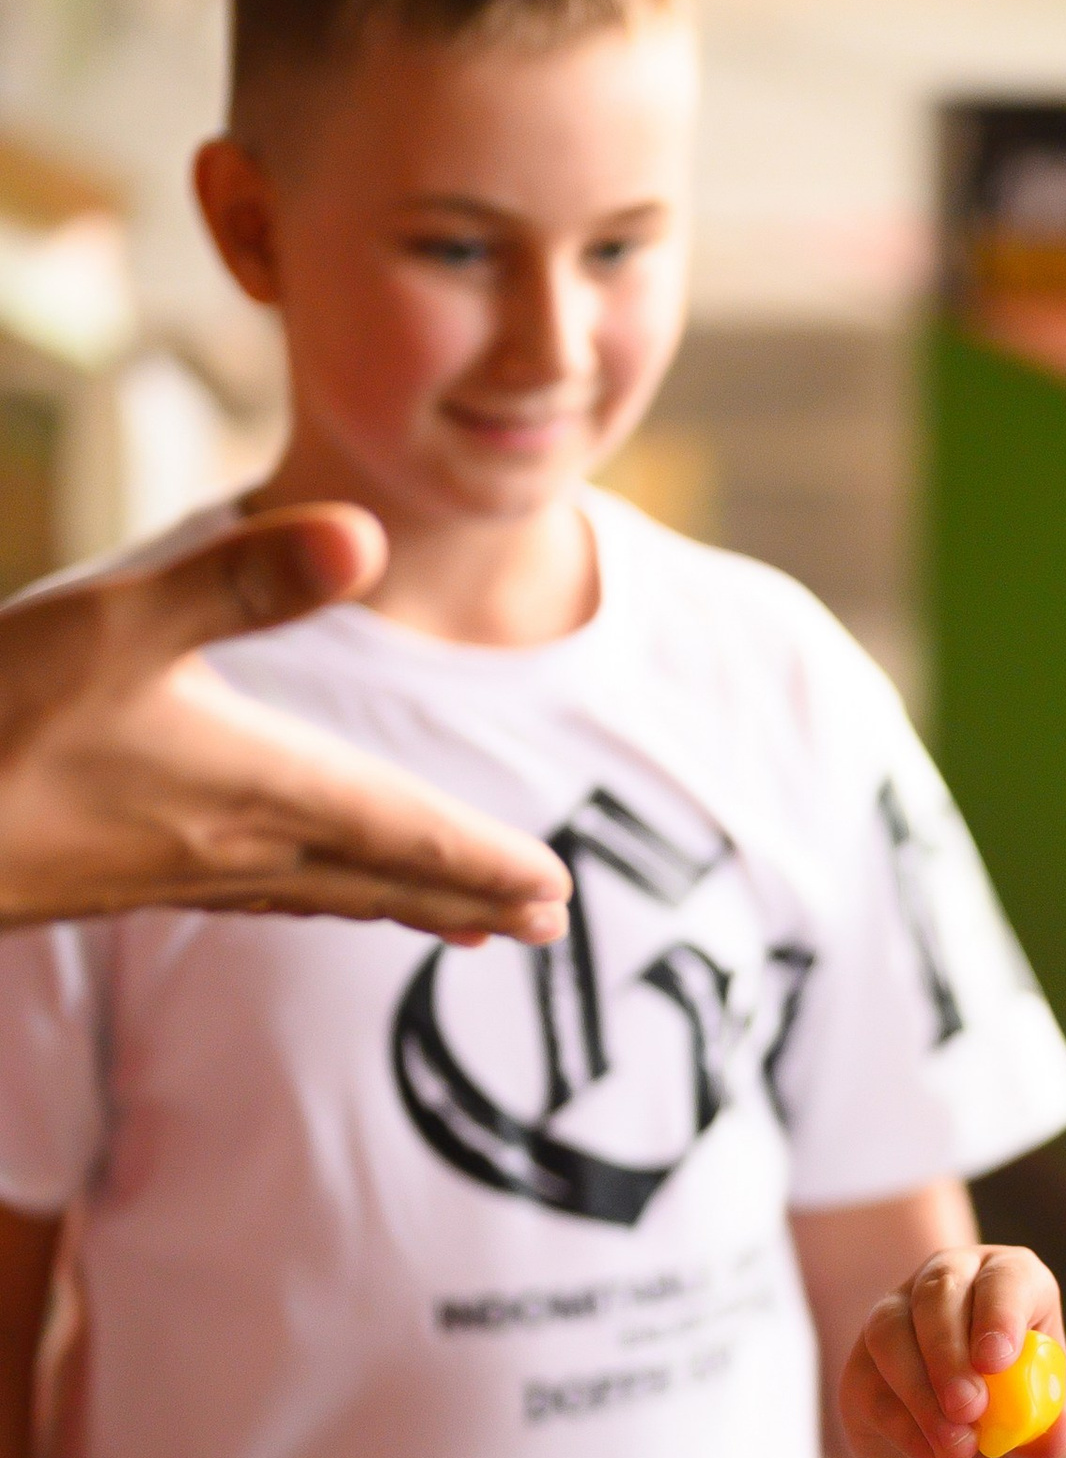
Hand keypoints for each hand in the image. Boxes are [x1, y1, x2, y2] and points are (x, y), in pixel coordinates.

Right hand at [0, 507, 572, 939]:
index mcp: (253, 788)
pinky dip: (306, 892)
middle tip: (549, 923)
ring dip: (394, 903)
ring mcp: (170, 869)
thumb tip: (366, 533)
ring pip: (316, 891)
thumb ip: (243, 579)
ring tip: (458, 924)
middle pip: (377, 877)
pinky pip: (249, 891)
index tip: (558, 893)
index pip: (402, 834)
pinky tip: (296, 884)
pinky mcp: (114, 876)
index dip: (484, 861)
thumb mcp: (115, 622)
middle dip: (465, 896)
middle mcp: (230, 844)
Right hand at [842, 1244, 1065, 1457]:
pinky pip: (870, 1383)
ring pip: (890, 1331)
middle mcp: (952, 1285)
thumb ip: (1051, 1438)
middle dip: (950, 1353)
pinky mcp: (861, 1366)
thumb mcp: (1045, 1448)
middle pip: (939, 1291)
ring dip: (922, 1393)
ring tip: (959, 1449)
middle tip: (969, 1409)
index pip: (1006, 1277)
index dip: (1000, 1312)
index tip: (996, 1361)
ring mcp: (897, 1319)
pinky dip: (906, 1428)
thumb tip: (1054, 1437)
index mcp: (1012, 1285)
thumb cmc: (1018, 1445)